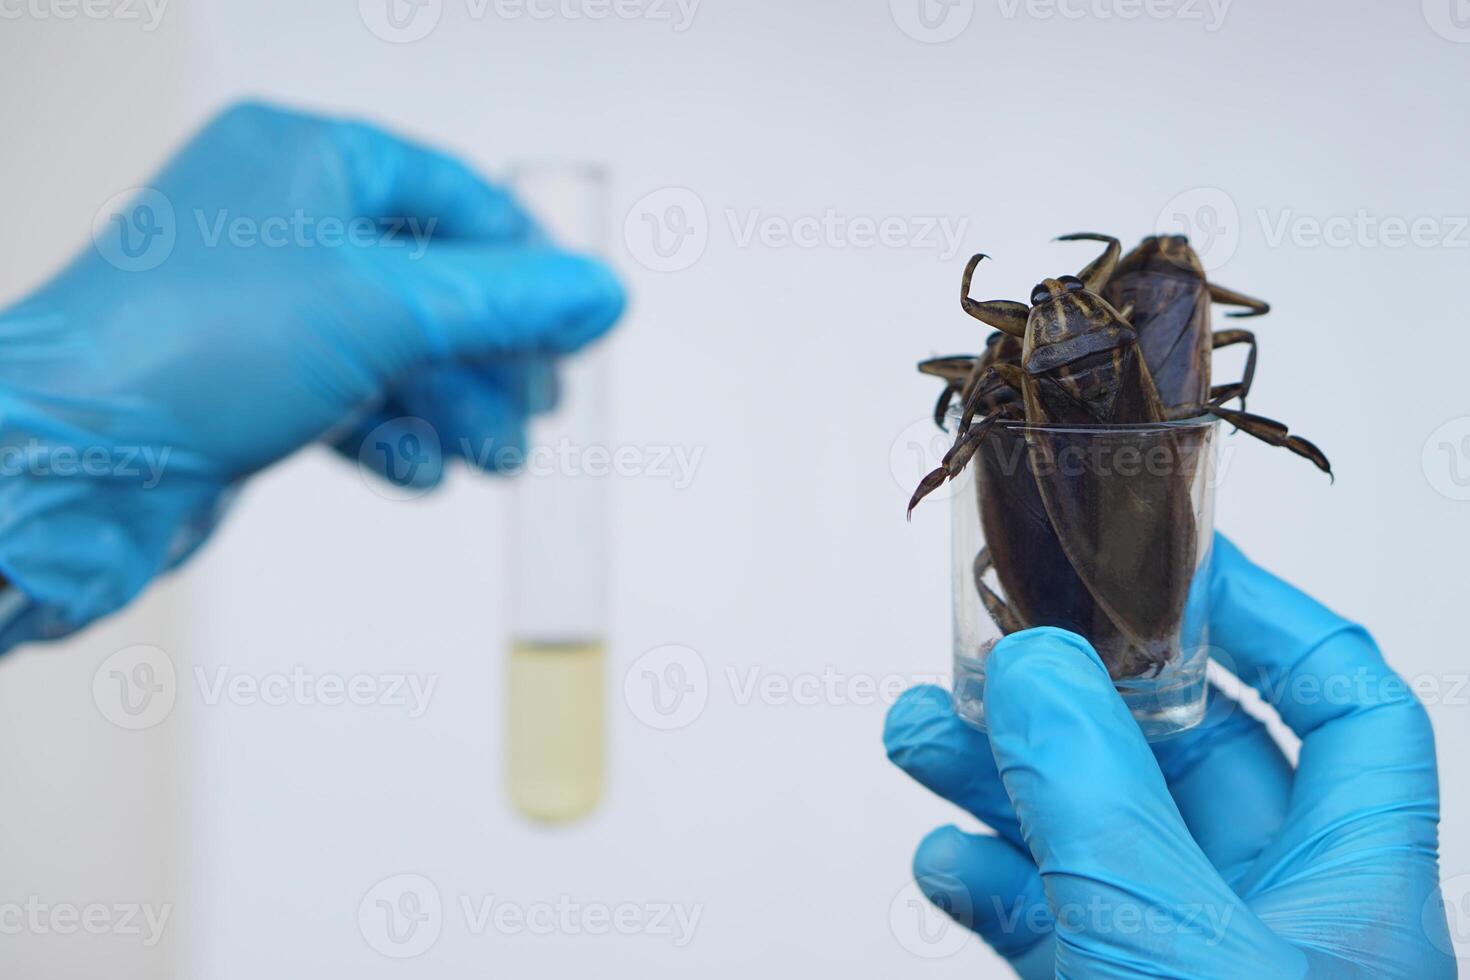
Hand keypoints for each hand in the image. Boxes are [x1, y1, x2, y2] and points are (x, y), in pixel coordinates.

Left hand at [0, 101, 623, 647]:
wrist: (62, 458)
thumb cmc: (192, 348)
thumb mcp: (385, 309)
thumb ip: (508, 302)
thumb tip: (601, 293)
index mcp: (307, 158)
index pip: (457, 196)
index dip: (526, 266)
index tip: (577, 326)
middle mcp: (280, 219)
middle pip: (433, 279)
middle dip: (492, 354)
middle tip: (537, 408)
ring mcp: (259, 301)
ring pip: (395, 347)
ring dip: (454, 406)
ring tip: (492, 457)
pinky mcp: (244, 377)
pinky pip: (347, 396)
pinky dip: (393, 434)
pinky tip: (417, 471)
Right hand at [884, 535, 1454, 977]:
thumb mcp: (1170, 939)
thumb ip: (1097, 796)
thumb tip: (1035, 664)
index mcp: (1351, 886)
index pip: (1345, 704)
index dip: (1269, 617)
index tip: (1172, 565)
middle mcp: (1277, 918)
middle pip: (1183, 760)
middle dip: (1075, 696)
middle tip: (995, 649)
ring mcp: (1188, 963)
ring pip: (1095, 838)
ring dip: (1001, 779)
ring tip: (921, 730)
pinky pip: (1050, 925)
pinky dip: (991, 884)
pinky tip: (945, 859)